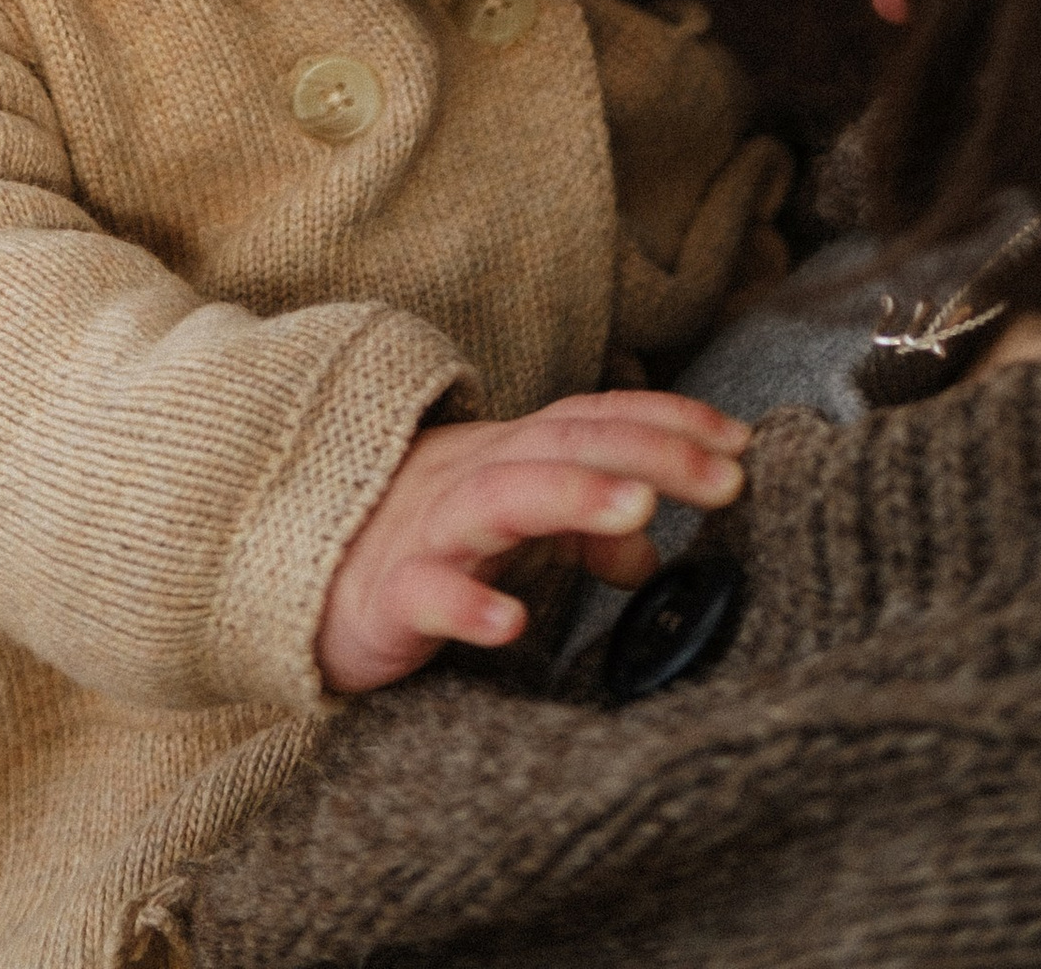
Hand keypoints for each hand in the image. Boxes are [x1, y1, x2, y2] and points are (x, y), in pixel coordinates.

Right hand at [317, 390, 748, 697]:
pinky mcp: (387, 595)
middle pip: (565, 443)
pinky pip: (425, 593)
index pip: (594, 418)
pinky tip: (508, 622)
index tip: (741, 439)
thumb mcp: (514, 530)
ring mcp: (429, 530)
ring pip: (501, 497)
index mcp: (509, 455)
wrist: (299, 574)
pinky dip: (466, 603)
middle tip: (725, 475)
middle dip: (648, 451)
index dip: (667, 420)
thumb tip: (653, 543)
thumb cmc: (421, 544)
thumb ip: (587, 526)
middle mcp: (474, 475)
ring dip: (571, 496)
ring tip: (637, 510)